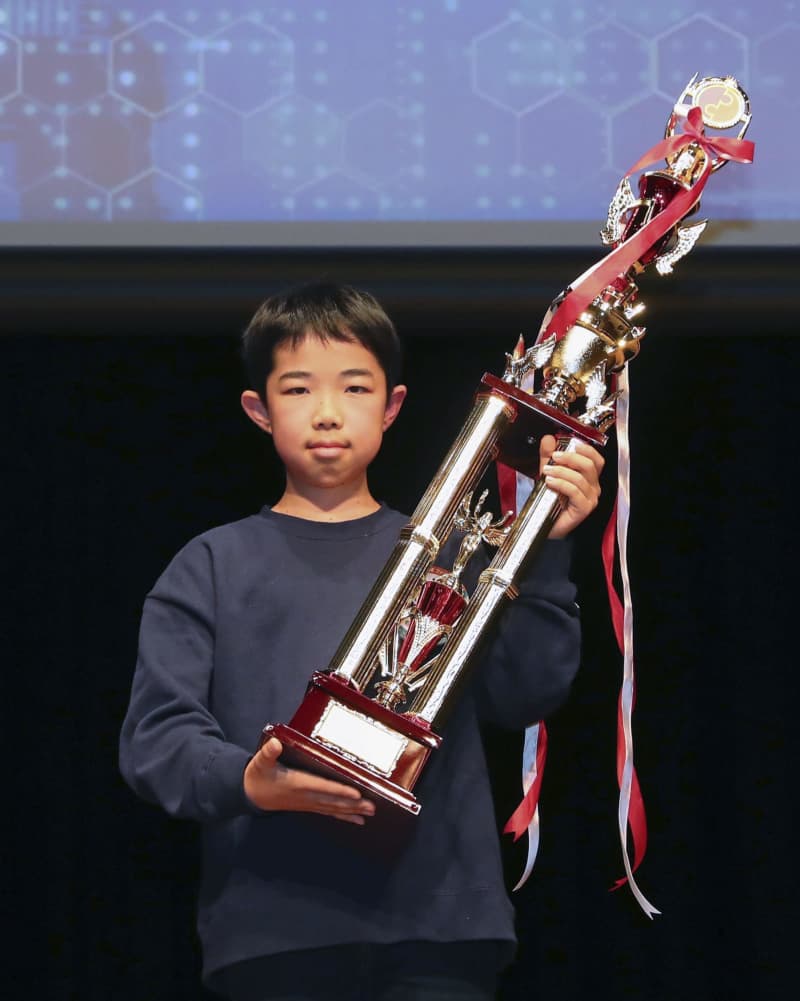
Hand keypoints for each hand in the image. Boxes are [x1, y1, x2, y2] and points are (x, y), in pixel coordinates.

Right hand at [244, 737, 375, 825]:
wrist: (251, 795)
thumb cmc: (258, 775)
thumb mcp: (260, 762)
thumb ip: (268, 753)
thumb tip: (275, 744)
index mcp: (297, 783)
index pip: (322, 787)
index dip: (339, 790)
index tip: (356, 792)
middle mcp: (305, 796)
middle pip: (333, 801)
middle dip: (353, 804)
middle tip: (372, 806)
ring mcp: (308, 803)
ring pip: (333, 808)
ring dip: (352, 811)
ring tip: (370, 813)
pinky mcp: (308, 806)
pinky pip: (329, 812)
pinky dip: (343, 816)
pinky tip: (357, 820)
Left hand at [539, 434, 604, 539]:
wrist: (543, 523)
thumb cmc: (549, 501)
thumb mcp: (547, 472)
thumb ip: (547, 456)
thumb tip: (548, 439)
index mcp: (589, 477)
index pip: (596, 459)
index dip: (586, 449)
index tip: (571, 443)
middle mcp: (593, 487)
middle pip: (590, 466)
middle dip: (570, 458)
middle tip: (554, 456)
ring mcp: (590, 499)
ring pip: (580, 478)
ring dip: (561, 471)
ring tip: (546, 471)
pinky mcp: (584, 509)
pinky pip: (575, 491)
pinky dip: (561, 484)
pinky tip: (550, 482)